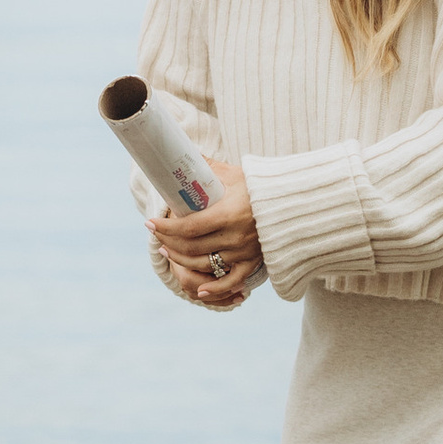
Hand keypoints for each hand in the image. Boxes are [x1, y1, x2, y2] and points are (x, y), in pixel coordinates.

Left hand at [148, 157, 262, 305]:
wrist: (292, 201)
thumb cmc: (259, 184)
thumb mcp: (232, 173)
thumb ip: (206, 166)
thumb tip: (179, 152)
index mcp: (228, 214)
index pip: (188, 228)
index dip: (166, 229)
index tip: (150, 224)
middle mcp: (235, 237)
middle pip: (191, 248)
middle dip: (168, 243)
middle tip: (157, 235)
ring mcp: (244, 252)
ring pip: (204, 265)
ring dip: (181, 261)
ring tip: (168, 251)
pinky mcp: (253, 263)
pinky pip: (231, 282)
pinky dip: (214, 290)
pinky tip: (199, 291)